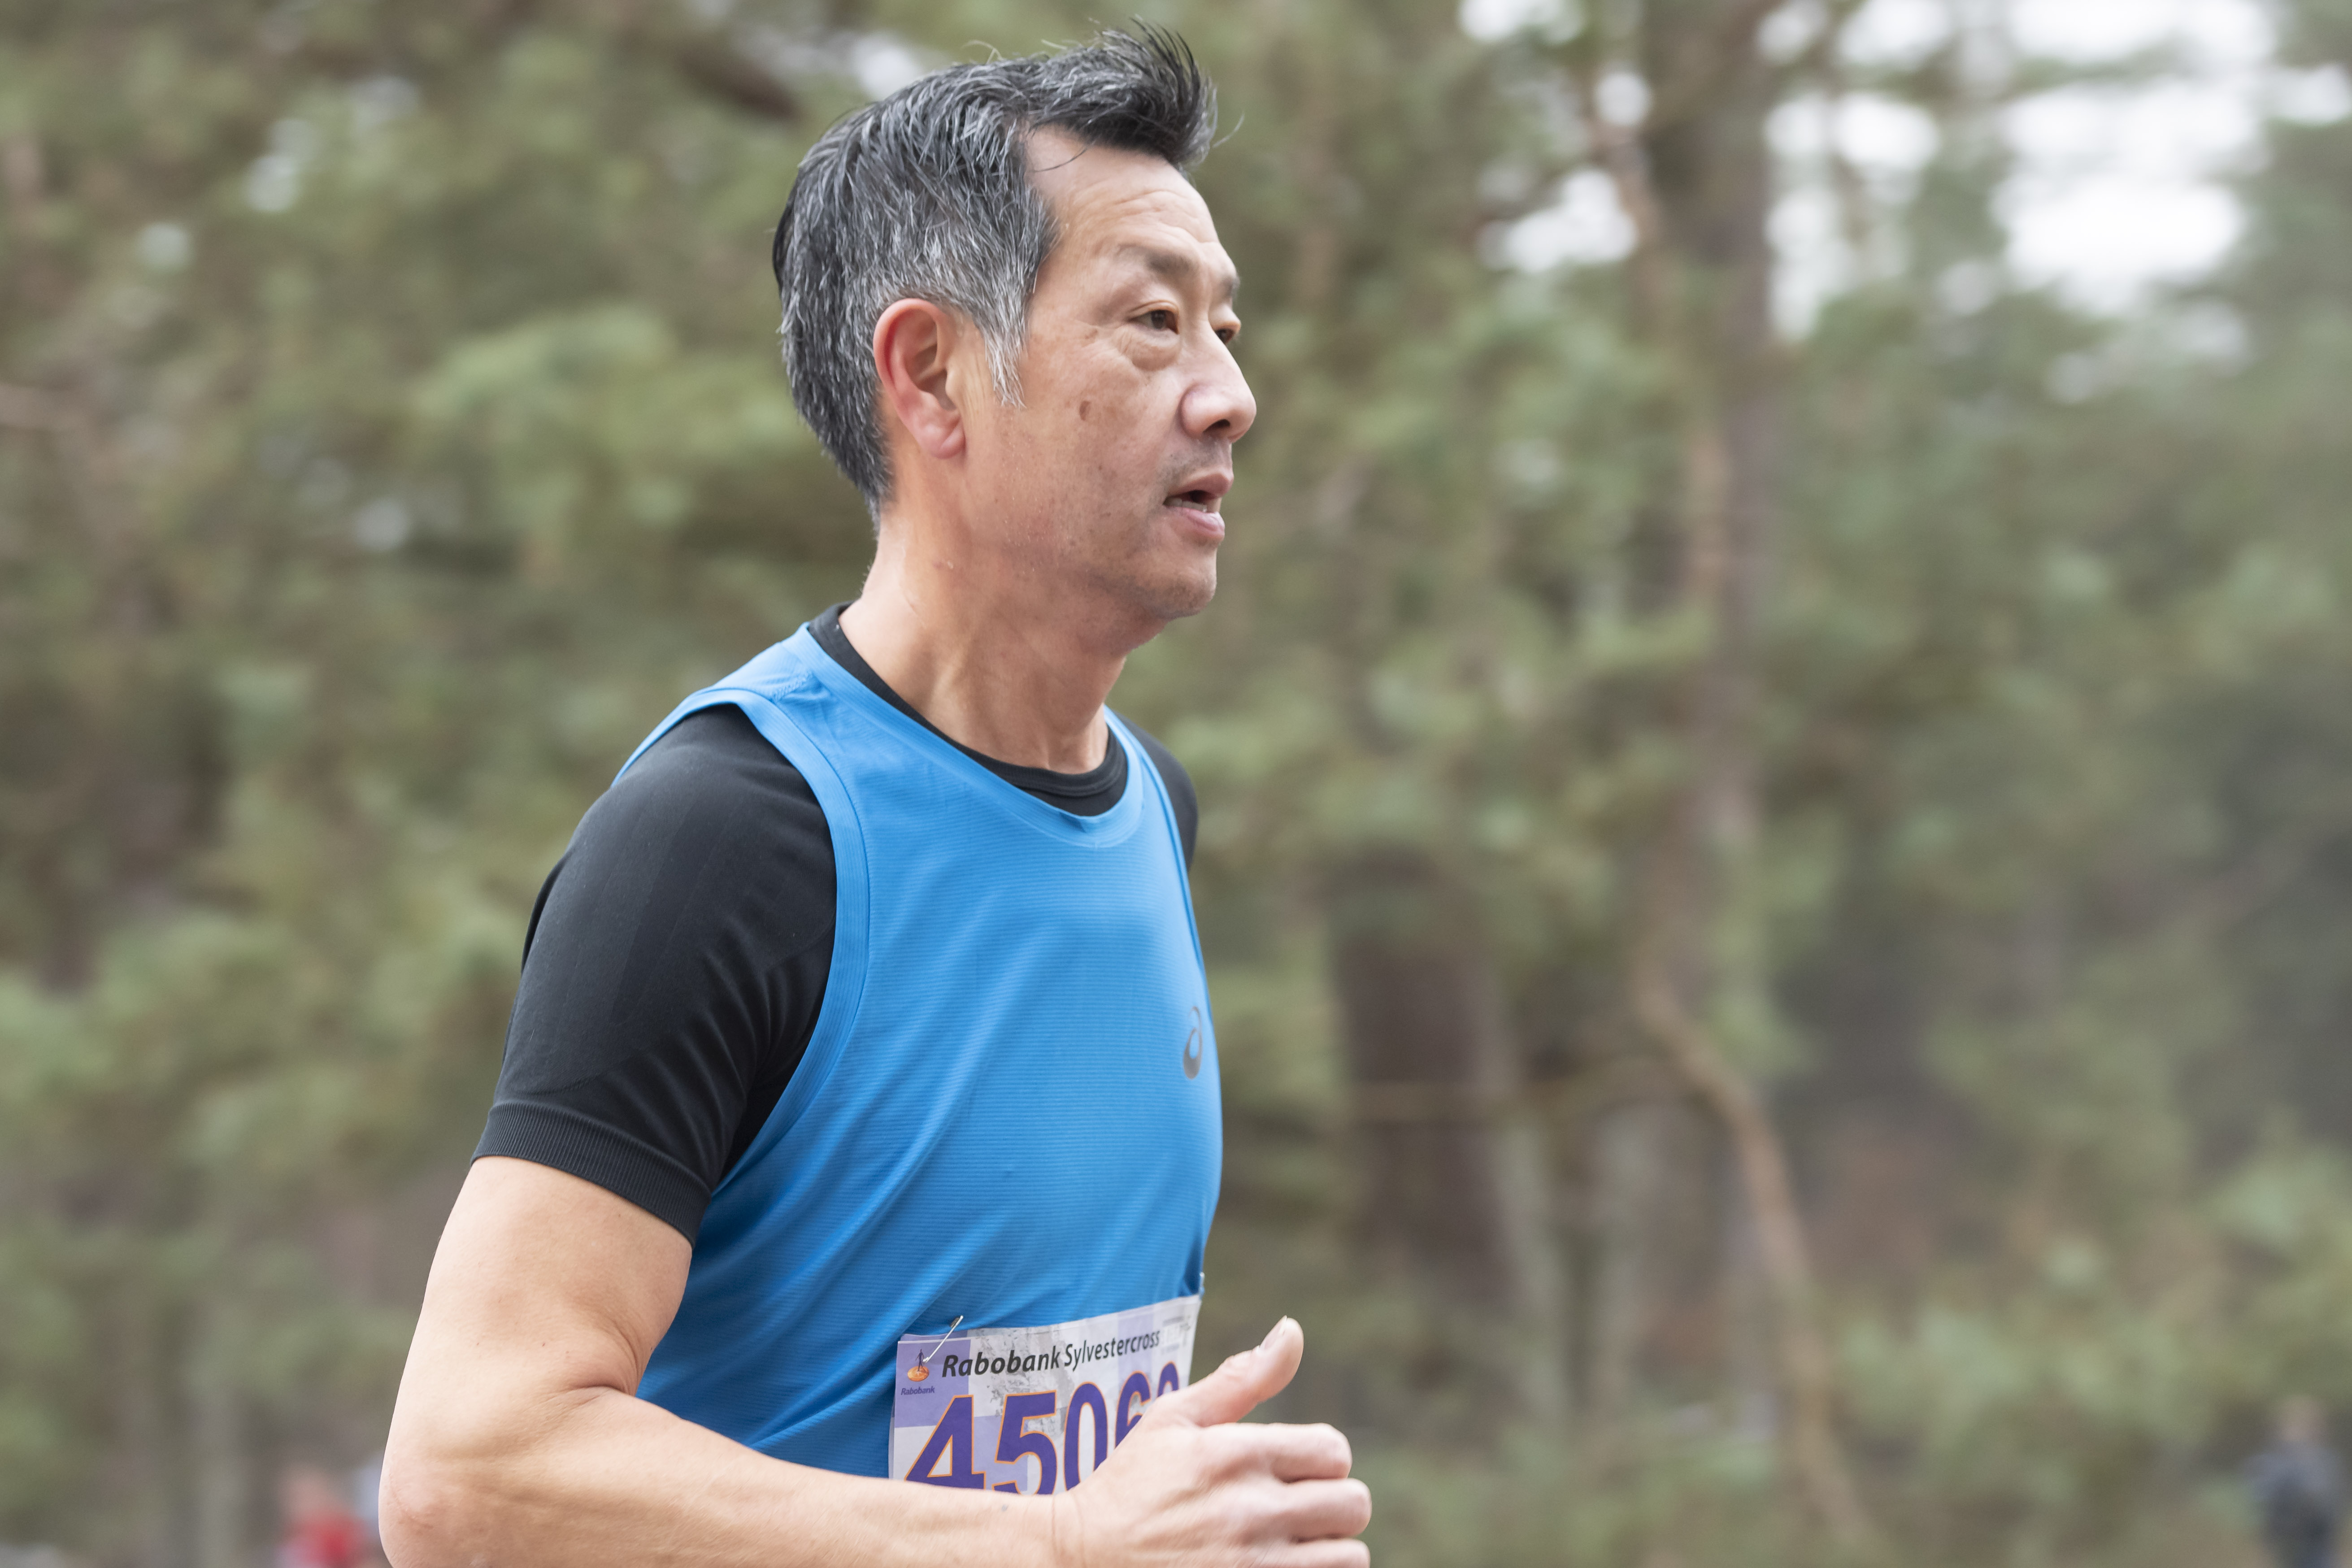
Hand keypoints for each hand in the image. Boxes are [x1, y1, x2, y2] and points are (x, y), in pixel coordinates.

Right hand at [1048, 1318, 1370, 1567]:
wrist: (1084, 1558)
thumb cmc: (1131, 1484)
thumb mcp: (1173, 1419)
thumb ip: (1242, 1378)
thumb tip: (1293, 1330)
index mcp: (1236, 1455)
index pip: (1334, 1451)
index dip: (1320, 1458)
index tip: (1292, 1468)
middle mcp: (1252, 1512)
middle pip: (1352, 1504)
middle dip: (1331, 1502)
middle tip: (1296, 1507)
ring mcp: (1255, 1566)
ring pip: (1350, 1556)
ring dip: (1329, 1547)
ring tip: (1294, 1543)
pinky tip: (1283, 1565)